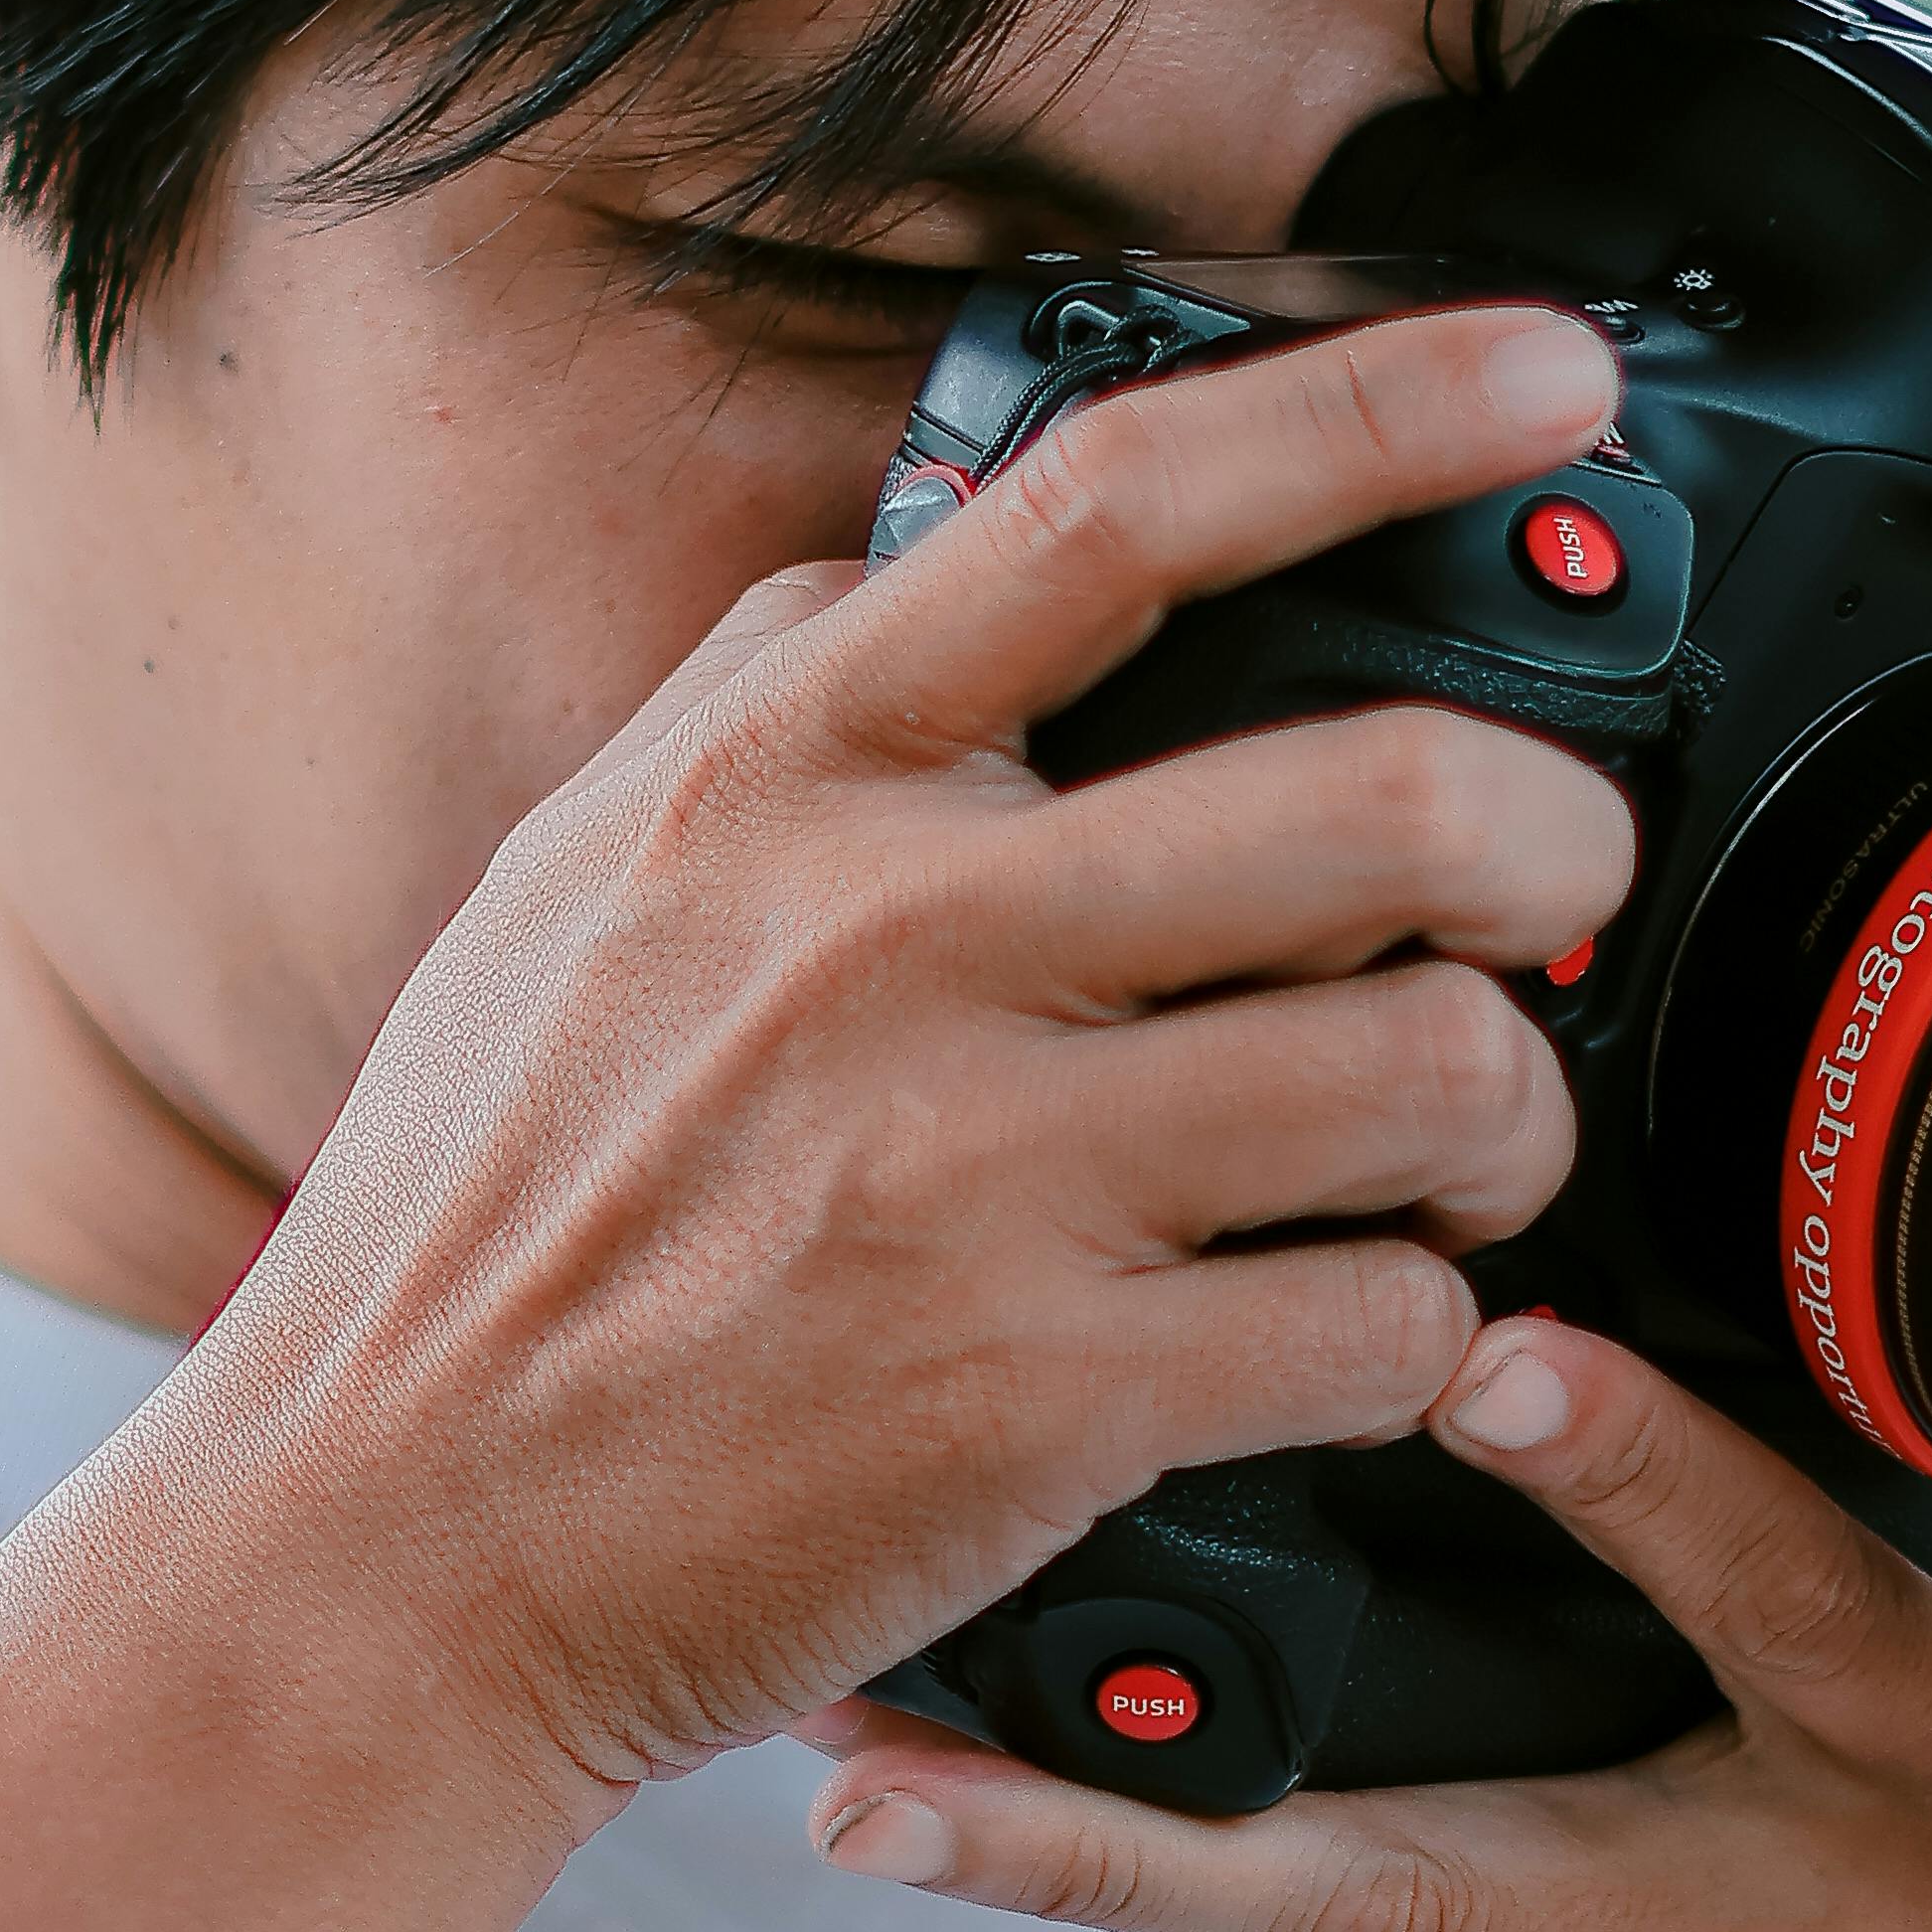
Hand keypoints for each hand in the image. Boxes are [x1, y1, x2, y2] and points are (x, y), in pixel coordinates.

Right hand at [182, 302, 1631, 1805]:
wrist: (373, 1555)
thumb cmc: (482, 1239)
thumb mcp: (575, 890)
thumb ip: (773, 705)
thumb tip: (947, 549)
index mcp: (786, 779)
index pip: (1122, 506)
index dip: (1381, 408)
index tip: (1553, 376)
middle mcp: (890, 941)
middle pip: (1387, 793)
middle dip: (1559, 841)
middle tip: (1554, 900)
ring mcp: (973, 1172)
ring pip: (1437, 1064)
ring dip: (1515, 1122)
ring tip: (1455, 1169)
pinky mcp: (1043, 1398)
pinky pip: (1388, 1327)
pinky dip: (1432, 1343)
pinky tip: (1363, 1345)